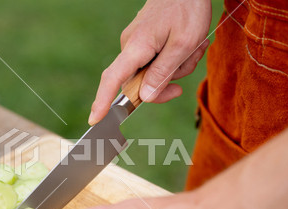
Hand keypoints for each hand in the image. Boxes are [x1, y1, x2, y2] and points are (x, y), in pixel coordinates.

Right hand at [89, 0, 211, 124]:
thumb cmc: (187, 8)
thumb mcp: (184, 43)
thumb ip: (163, 72)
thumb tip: (144, 97)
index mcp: (136, 47)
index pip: (112, 79)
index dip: (102, 101)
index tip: (95, 119)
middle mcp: (131, 47)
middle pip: (140, 83)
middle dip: (167, 81)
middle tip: (189, 63)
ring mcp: (136, 45)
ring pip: (153, 73)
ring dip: (176, 67)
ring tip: (193, 47)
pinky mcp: (144, 43)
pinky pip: (156, 62)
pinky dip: (174, 59)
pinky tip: (187, 45)